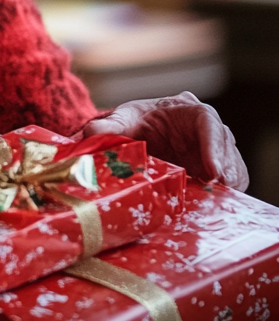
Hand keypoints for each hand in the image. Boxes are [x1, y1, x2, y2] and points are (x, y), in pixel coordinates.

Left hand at [83, 92, 248, 189]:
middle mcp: (211, 133)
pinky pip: (227, 189)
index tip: (211, 171)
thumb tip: (89, 134)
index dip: (213, 147)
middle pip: (225, 151)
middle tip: (211, 193)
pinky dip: (218, 200)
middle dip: (222, 173)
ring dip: (221, 190)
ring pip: (231, 173)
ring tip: (206, 204)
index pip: (209, 123)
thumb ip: (108, 127)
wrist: (138, 137)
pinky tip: (204, 208)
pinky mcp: (217, 176)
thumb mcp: (123, 121)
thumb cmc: (137, 123)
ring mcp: (218, 155)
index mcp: (190, 112)